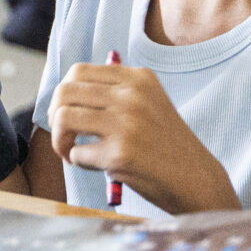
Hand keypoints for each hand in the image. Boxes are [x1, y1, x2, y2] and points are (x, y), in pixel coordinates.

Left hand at [47, 60, 239, 213]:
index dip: (65, 93)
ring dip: (60, 140)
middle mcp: (131, 96)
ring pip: (64, 118)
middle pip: (65, 91)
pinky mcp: (120, 154)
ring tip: (71, 151)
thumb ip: (114, 92)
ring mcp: (126, 124)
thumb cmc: (165, 145)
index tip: (69, 111)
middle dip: (55, 115)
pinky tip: (95, 166)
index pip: (79, 71)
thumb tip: (65, 91)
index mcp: (137, 78)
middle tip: (64, 134)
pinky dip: (78, 161)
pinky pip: (77, 153)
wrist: (195, 179)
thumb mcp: (148, 103)